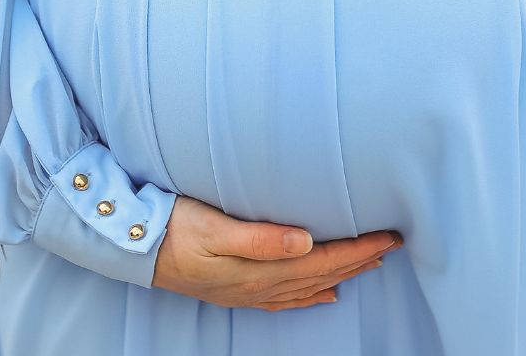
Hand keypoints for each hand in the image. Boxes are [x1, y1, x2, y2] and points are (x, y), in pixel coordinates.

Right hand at [151, 196, 402, 310]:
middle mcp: (259, 284)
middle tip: (392, 246)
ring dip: (341, 275)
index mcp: (260, 268)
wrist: (133, 249)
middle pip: (322, 274)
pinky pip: (285, 298)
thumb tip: (306, 242)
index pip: (322, 259)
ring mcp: (248, 290)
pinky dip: (310, 296)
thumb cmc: (173, 229)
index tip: (389, 237)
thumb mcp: (214, 227)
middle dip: (359, 261)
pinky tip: (325, 295)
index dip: (358, 249)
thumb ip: (261, 237)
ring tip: (370, 265)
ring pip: (308, 286)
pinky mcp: (236, 289)